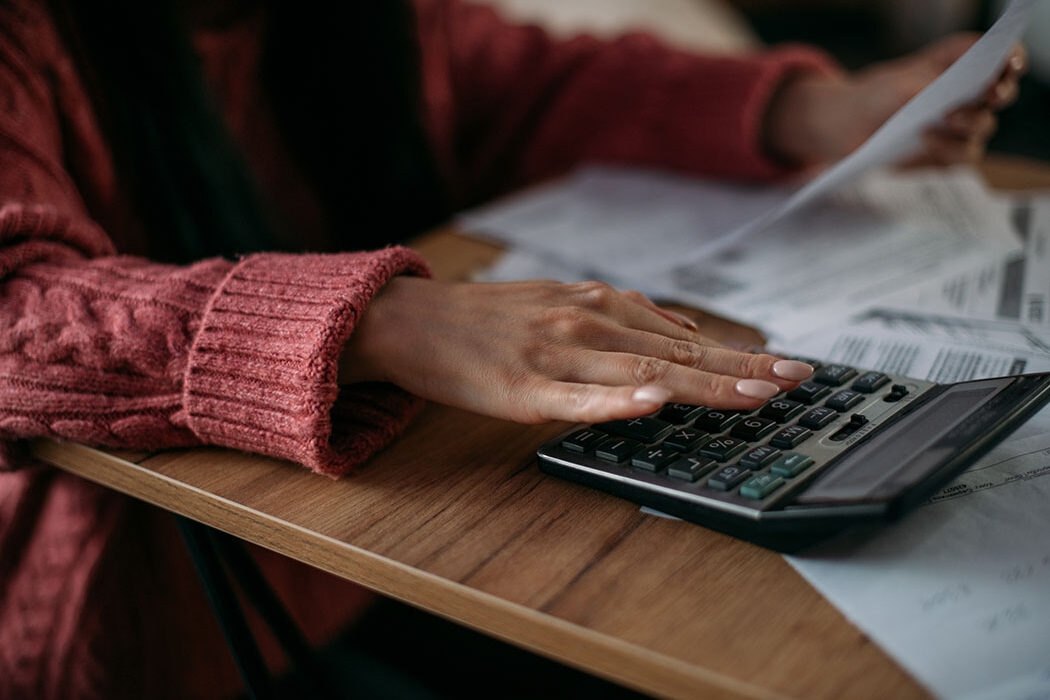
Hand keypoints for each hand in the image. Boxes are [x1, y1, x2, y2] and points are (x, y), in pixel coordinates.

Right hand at [338, 277, 812, 423]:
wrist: (412, 319)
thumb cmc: (488, 319)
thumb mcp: (561, 303)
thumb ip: (620, 319)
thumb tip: (684, 331)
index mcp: (597, 306)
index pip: (683, 334)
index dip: (738, 352)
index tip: (787, 366)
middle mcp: (584, 323)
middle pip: (675, 351)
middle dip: (741, 368)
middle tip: (797, 380)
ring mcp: (553, 355)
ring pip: (638, 371)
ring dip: (700, 382)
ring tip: (752, 395)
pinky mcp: (520, 388)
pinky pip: (575, 397)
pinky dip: (616, 400)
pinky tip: (652, 402)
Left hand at [765, 34, 1026, 167]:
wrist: (845, 128)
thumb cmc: (874, 96)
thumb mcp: (901, 84)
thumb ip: (932, 87)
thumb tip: (957, 98)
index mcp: (960, 63)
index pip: (1001, 56)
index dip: (1010, 61)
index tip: (1006, 68)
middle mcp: (966, 93)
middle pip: (1000, 93)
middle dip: (997, 95)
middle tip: (988, 96)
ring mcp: (959, 126)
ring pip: (983, 127)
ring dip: (969, 124)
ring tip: (938, 121)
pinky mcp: (946, 154)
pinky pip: (962, 155)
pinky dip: (949, 148)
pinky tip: (926, 139)